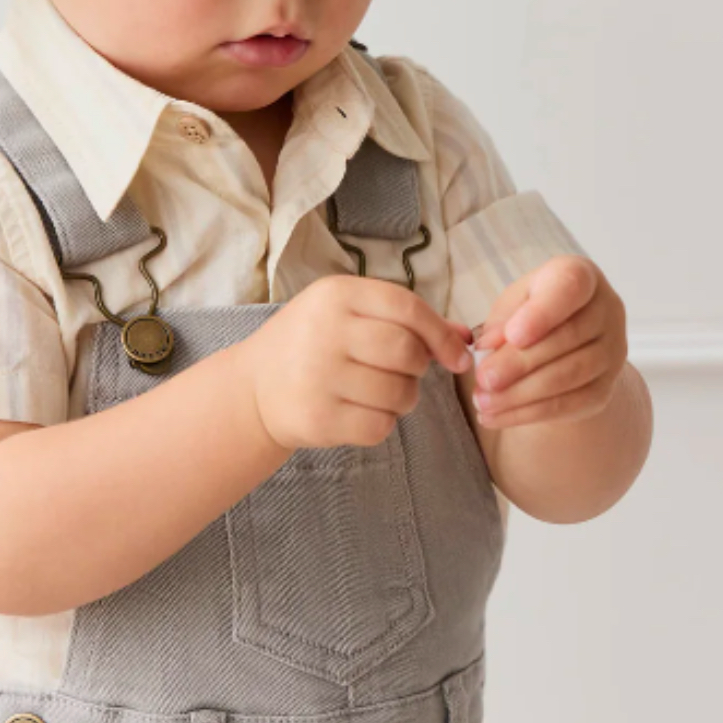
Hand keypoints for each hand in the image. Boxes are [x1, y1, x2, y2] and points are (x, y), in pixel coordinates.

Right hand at [231, 274, 475, 452]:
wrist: (255, 386)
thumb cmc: (312, 343)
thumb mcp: (349, 314)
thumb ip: (406, 320)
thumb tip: (467, 338)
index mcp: (335, 295)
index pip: (407, 308)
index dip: (441, 334)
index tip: (457, 358)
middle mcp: (325, 331)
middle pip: (407, 352)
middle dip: (418, 368)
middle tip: (402, 372)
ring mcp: (318, 376)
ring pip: (400, 394)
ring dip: (403, 398)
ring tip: (377, 392)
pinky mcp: (317, 418)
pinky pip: (380, 427)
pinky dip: (382, 423)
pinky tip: (359, 411)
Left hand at [470, 255, 627, 429]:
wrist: (564, 340)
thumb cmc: (530, 311)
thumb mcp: (512, 303)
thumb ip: (502, 319)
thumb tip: (487, 347)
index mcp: (582, 276)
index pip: (570, 287)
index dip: (543, 313)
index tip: (513, 335)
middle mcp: (608, 311)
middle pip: (566, 339)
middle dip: (518, 363)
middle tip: (482, 379)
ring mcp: (613, 351)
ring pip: (568, 377)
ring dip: (520, 394)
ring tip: (482, 401)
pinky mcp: (605, 388)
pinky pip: (569, 405)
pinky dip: (527, 414)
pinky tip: (495, 417)